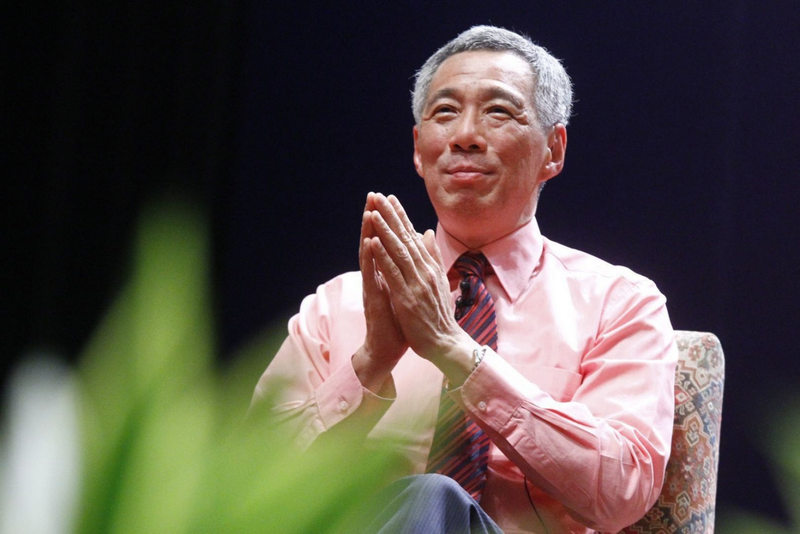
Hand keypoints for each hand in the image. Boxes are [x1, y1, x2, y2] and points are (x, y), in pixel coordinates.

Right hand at [352, 193, 408, 392]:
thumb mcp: (407, 293)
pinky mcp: (373, 298)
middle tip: (373, 195)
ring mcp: (373, 286)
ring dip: (368, 232)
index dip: (388, 222)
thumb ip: (408, 273)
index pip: (387, 243)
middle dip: (375, 218)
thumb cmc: (398, 323)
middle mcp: (377, 277)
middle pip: (375, 242)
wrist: (387, 349)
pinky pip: (371, 274)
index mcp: (388, 275)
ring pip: (370, 254)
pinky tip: (370, 242)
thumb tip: (414, 255)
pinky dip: (370, 258)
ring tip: (369, 211)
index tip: (389, 200)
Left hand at [366, 193, 475, 380]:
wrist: (445, 342)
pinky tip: (373, 242)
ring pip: (398, 252)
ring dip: (385, 231)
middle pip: (405, 239)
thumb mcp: (438, 281)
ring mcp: (416, 284)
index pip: (413, 236)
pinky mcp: (407, 298)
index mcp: (430, 267)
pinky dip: (382, 256)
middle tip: (379, 196)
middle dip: (391, 216)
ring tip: (373, 212)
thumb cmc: (439, 315)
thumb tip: (426, 233)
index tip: (390, 198)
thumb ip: (432, 256)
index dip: (401, 216)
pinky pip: (392, 273)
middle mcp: (424, 271)